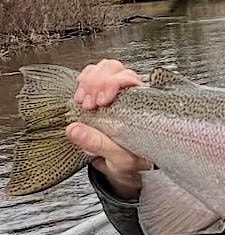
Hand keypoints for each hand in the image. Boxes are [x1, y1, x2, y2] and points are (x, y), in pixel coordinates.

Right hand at [64, 59, 150, 198]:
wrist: (127, 167)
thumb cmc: (131, 161)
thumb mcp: (118, 158)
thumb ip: (98, 143)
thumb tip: (73, 129)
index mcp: (142, 106)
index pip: (131, 78)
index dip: (113, 84)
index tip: (100, 101)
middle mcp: (131, 94)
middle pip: (115, 68)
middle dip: (97, 82)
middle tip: (89, 103)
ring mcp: (116, 91)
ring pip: (103, 68)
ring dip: (88, 81)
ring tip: (83, 102)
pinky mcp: (101, 93)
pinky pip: (92, 75)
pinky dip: (82, 82)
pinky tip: (80, 97)